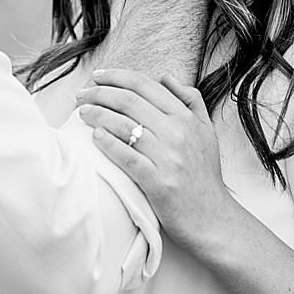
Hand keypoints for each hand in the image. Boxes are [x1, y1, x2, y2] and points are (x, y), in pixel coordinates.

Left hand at [78, 68, 230, 255]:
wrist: (212, 217)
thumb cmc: (204, 175)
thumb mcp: (206, 131)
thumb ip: (191, 101)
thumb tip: (165, 78)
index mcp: (186, 118)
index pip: (147, 86)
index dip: (118, 76)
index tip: (98, 76)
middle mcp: (178, 132)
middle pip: (130, 101)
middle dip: (100, 93)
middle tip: (82, 95)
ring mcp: (168, 157)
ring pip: (124, 126)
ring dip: (97, 115)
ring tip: (82, 113)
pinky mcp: (158, 181)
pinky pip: (127, 157)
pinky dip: (108, 144)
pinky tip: (94, 137)